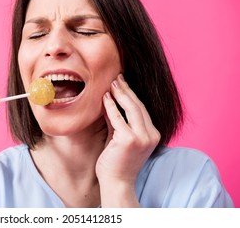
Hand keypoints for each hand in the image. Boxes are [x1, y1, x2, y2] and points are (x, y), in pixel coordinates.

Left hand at [96, 74, 159, 206]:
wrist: (116, 182)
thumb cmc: (116, 161)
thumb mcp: (120, 136)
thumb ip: (117, 120)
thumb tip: (109, 99)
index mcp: (153, 134)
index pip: (142, 109)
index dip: (131, 94)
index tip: (122, 83)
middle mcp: (151, 135)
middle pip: (138, 106)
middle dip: (126, 90)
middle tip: (117, 77)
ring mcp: (142, 138)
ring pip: (132, 109)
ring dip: (121, 93)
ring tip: (112, 82)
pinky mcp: (129, 140)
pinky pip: (118, 118)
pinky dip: (111, 106)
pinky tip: (105, 97)